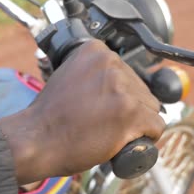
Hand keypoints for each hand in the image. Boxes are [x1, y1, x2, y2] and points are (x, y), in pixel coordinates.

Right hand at [0, 40, 164, 183]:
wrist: (36, 140)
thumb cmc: (50, 116)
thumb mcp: (71, 77)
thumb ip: (97, 75)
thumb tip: (126, 83)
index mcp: (96, 51)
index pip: (129, 73)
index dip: (119, 95)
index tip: (103, 106)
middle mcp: (111, 64)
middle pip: (142, 90)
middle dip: (128, 110)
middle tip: (102, 123)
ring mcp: (122, 88)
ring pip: (151, 108)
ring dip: (136, 124)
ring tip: (108, 132)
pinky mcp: (131, 112)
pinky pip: (157, 127)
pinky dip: (146, 140)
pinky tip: (123, 142)